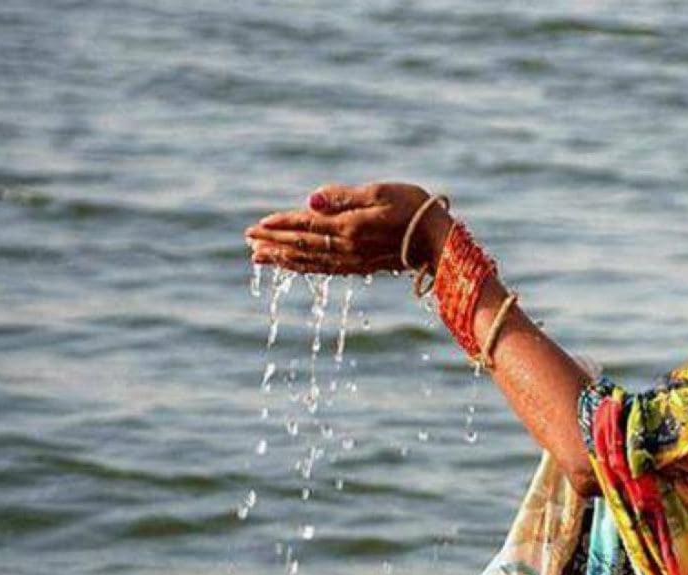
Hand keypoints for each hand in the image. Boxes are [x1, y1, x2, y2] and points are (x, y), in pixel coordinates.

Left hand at [244, 182, 450, 274]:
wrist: (439, 241)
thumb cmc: (414, 208)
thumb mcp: (380, 193)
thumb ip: (344, 197)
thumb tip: (310, 201)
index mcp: (349, 227)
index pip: (305, 225)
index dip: (280, 225)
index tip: (256, 226)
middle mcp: (347, 248)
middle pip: (301, 246)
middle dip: (273, 243)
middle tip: (248, 241)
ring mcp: (353, 261)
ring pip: (309, 261)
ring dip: (283, 259)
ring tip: (260, 258)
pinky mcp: (361, 267)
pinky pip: (324, 269)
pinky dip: (304, 267)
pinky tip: (293, 265)